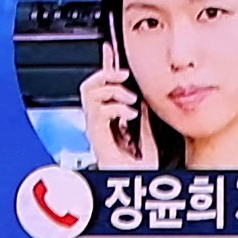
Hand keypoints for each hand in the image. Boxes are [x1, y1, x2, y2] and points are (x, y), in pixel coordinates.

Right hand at [81, 41, 152, 169]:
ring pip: (89, 94)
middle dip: (107, 73)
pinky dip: (114, 108)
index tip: (111, 49)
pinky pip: (97, 113)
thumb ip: (143, 118)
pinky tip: (128, 115)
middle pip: (89, 87)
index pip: (103, 87)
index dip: (106, 66)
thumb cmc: (142, 173)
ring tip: (129, 99)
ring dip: (111, 90)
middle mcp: (99, 126)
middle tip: (124, 73)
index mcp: (111, 122)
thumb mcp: (148, 136)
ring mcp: (96, 133)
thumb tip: (143, 97)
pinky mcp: (97, 141)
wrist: (140, 188)